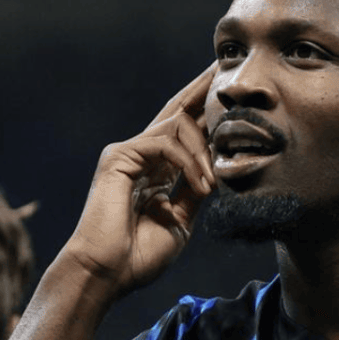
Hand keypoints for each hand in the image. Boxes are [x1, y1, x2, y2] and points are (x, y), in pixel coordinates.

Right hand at [61, 64, 216, 297]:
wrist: (107, 273)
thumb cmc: (138, 256)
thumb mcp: (180, 221)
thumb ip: (195, 192)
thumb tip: (217, 170)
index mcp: (155, 170)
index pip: (184, 130)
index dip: (206, 109)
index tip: (230, 94)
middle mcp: (140, 155)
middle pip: (176, 109)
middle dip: (203, 88)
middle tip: (225, 66)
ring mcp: (127, 153)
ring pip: (177, 124)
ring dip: (203, 151)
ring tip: (212, 183)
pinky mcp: (119, 157)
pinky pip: (164, 142)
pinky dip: (188, 161)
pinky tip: (200, 184)